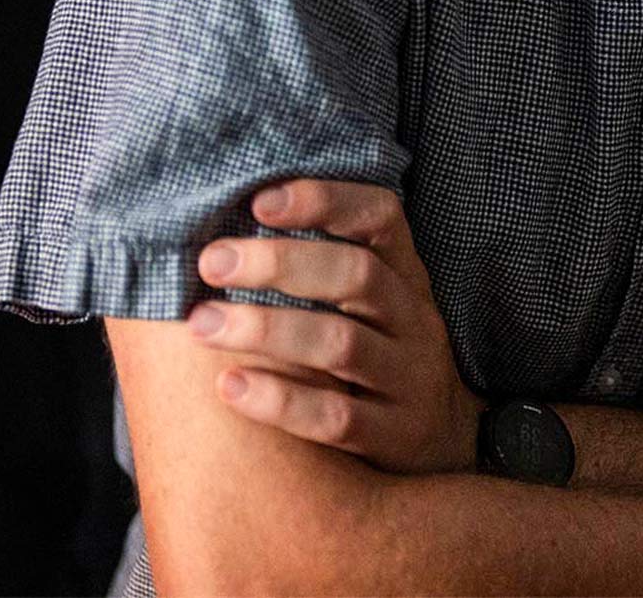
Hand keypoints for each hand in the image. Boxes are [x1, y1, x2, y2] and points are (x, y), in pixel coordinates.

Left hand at [187, 178, 484, 474]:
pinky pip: (336, 418)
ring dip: (267, 329)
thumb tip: (227, 235)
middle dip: (280, 263)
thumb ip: (321, 267)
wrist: (441, 441)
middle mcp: (413, 319)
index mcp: (405, 274)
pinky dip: (280, 401)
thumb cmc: (379, 354)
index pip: (380, 217)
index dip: (326, 201)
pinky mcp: (394, 436)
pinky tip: (230, 386)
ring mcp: (408, 378)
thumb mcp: (373, 304)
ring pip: (341, 344)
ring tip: (202, 324)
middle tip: (212, 262)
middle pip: (357, 275)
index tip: (259, 201)